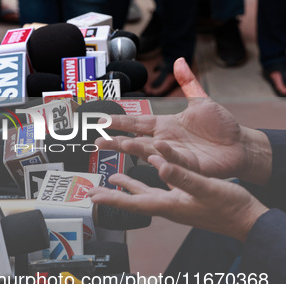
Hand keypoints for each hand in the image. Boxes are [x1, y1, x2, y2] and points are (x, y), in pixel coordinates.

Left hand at [87, 156, 268, 241]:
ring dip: (128, 187)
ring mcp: (175, 204)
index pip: (132, 203)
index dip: (112, 199)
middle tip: (94, 192)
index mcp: (168, 205)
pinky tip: (151, 174)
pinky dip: (149, 181)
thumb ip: (182, 177)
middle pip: (133, 200)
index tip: (93, 197)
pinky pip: (159, 190)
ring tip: (114, 179)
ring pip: (145, 194)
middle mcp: (168, 206)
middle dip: (112, 195)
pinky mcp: (184, 200)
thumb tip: (159, 166)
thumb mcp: (205, 188)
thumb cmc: (229, 207)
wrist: (247, 219)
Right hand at [99, 58, 271, 185]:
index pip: (137, 123)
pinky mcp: (188, 166)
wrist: (240, 146)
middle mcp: (165, 142)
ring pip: (151, 152)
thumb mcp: (201, 101)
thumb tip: (179, 61)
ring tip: (123, 145)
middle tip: (99, 142)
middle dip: (117, 141)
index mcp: (165, 126)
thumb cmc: (221, 127)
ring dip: (137, 149)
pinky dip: (165, 157)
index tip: (101, 122)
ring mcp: (175, 155)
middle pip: (136, 141)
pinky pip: (175, 161)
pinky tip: (157, 151)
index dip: (119, 122)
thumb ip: (187, 83)